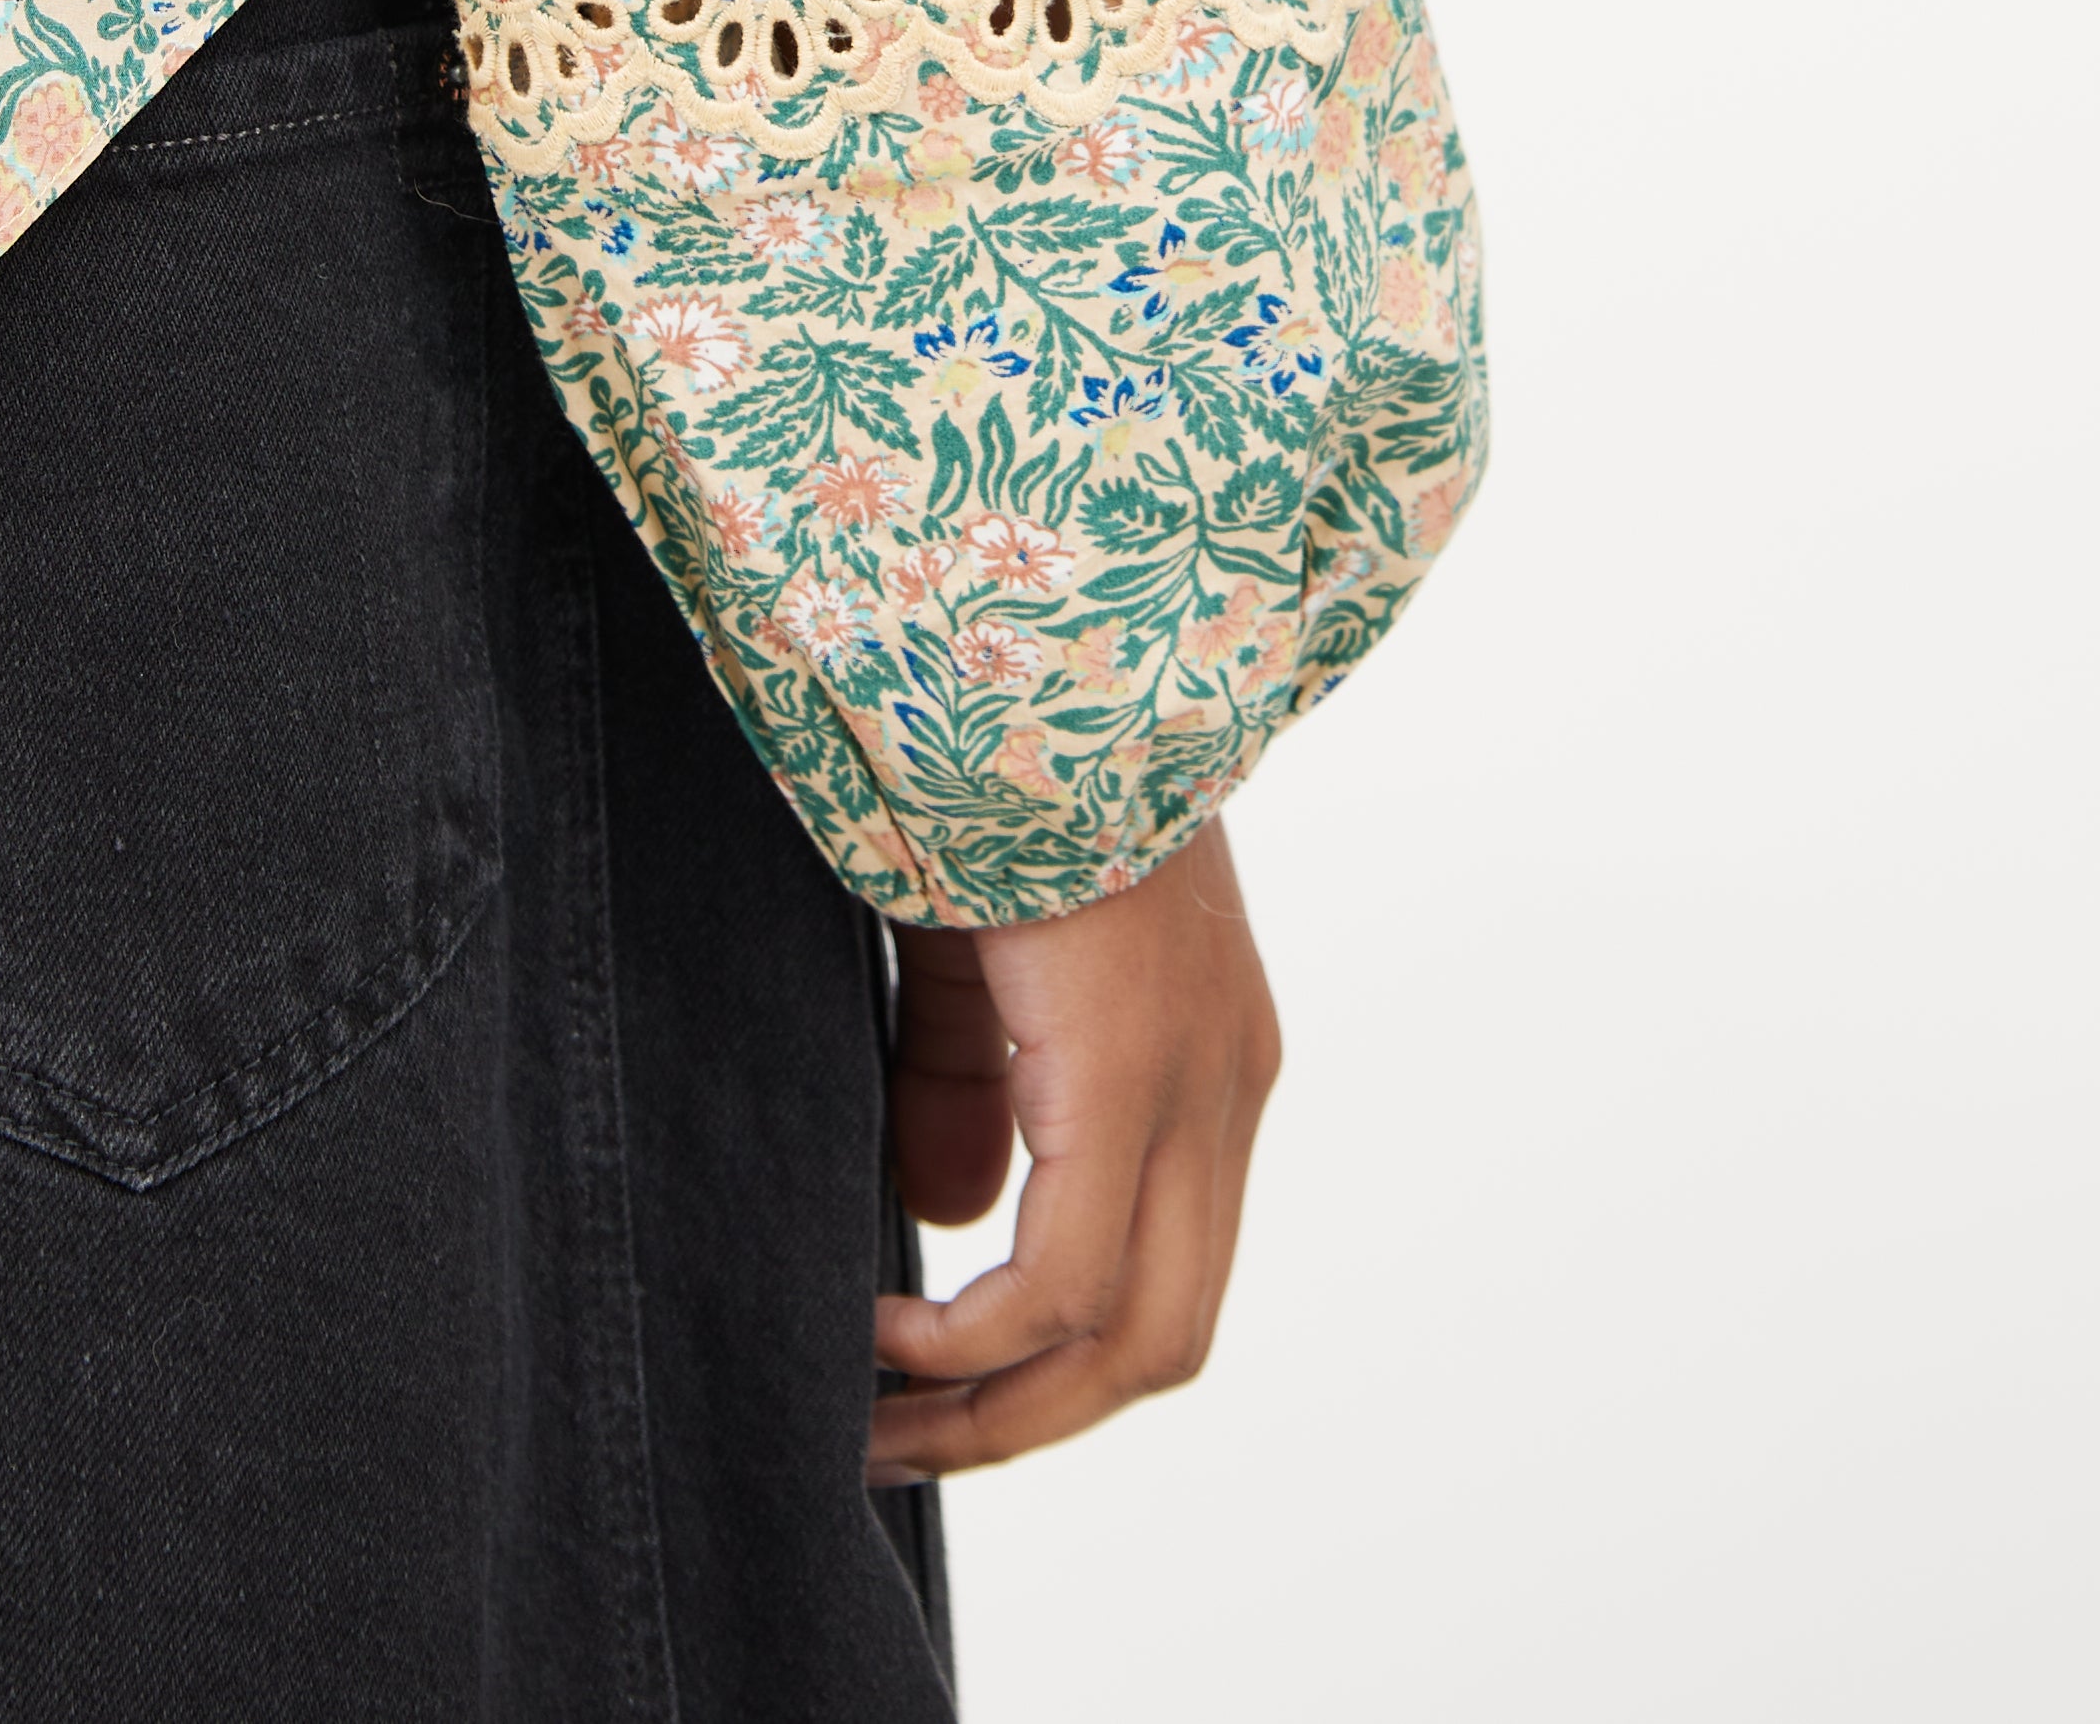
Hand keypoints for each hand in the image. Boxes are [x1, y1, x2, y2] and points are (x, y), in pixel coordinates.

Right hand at [870, 819, 1279, 1478]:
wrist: (1031, 655)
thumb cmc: (996, 782)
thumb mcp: (984, 958)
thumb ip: (971, 1082)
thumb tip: (949, 1222)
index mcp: (1206, 1061)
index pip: (1161, 1277)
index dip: (1052, 1364)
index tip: (931, 1391)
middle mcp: (1227, 1089)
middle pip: (1161, 1343)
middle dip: (1023, 1423)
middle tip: (889, 1443)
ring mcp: (1199, 1083)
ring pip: (1133, 1337)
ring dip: (997, 1407)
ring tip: (872, 1412)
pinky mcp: (1136, 1066)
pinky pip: (1069, 1276)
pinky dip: (976, 1337)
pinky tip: (883, 1324)